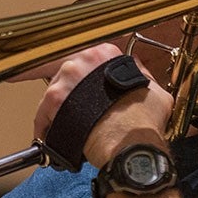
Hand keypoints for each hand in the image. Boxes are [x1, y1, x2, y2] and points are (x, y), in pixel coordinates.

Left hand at [31, 43, 173, 166]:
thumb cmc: (143, 120)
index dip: (86, 81)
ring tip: (67, 125)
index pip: (88, 62)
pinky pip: (43, 113)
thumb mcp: (154, 90)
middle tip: (79, 111)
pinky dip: (46, 125)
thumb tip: (136, 69)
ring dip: (59, 109)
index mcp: (106, 54)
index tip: (85, 92)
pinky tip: (54, 135)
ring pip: (55, 92)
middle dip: (71, 94)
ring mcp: (66, 78)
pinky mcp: (53, 100)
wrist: (130, 143)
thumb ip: (142, 75)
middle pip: (68, 75)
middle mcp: (83, 60)